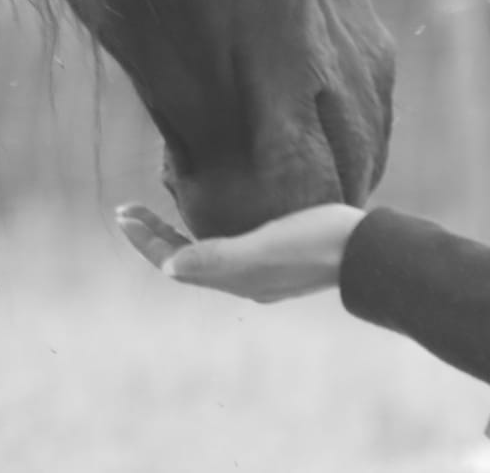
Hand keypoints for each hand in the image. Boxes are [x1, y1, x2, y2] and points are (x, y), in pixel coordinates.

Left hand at [115, 201, 365, 301]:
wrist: (367, 252)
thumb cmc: (317, 240)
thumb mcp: (265, 244)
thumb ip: (218, 256)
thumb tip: (166, 266)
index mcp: (235, 276)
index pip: (174, 260)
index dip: (146, 239)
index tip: (121, 213)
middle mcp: (244, 279)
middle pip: (186, 259)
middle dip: (156, 236)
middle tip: (130, 211)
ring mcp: (264, 271)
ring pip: (207, 256)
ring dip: (180, 237)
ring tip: (165, 214)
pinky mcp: (284, 259)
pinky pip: (231, 250)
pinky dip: (210, 234)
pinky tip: (224, 216)